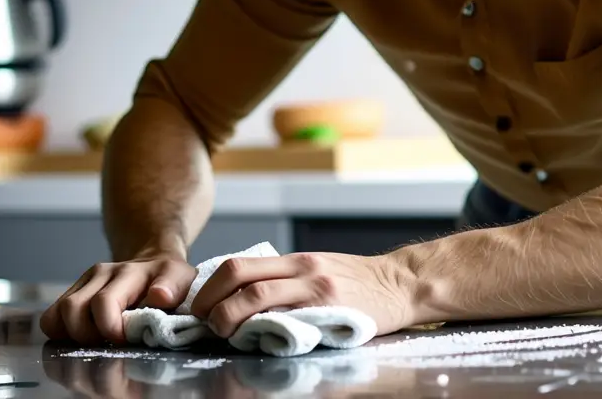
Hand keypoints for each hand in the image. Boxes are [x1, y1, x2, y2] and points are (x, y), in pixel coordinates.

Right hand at [40, 252, 195, 345]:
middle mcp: (102, 273)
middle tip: (107, 344)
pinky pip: (51, 317)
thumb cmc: (168, 280)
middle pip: (73, 308)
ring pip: (57, 313)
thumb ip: (172, 287)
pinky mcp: (73, 292)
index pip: (104, 301)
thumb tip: (160, 296)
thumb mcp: (181, 279)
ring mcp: (84, 282)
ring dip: (71, 336)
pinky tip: (81, 338)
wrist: (153, 262)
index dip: (109, 327)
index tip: (124, 340)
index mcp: (129, 273)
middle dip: (87, 336)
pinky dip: (60, 333)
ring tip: (95, 342)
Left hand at [189, 251, 416, 337]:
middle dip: (210, 299)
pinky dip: (263, 330)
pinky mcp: (330, 309)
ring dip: (228, 316)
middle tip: (202, 321)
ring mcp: (315, 288)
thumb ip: (287, 280)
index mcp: (296, 260)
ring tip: (221, 332)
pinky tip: (255, 340)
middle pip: (238, 274)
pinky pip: (287, 318)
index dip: (209, 287)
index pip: (239, 265)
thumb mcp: (319, 269)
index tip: (199, 307)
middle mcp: (302, 269)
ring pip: (257, 295)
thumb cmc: (359, 282)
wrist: (402, 284)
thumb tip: (243, 300)